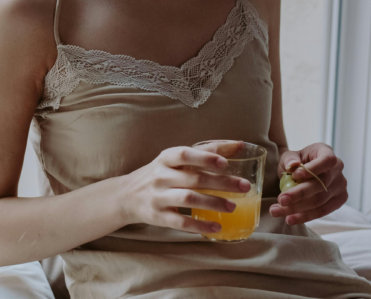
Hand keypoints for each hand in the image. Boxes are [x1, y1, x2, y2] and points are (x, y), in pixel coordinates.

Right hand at [118, 144, 250, 235]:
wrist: (126, 195)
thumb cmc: (159, 174)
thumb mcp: (174, 159)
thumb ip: (204, 151)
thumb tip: (239, 144)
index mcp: (166, 158)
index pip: (185, 155)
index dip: (205, 158)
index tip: (225, 162)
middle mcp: (160, 176)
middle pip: (194, 178)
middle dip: (221, 183)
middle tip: (244, 186)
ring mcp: (158, 196)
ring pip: (188, 199)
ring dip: (213, 202)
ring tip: (233, 206)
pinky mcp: (158, 216)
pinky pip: (180, 221)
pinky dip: (199, 225)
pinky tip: (216, 226)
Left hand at [270, 143, 347, 224]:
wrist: (303, 172)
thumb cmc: (297, 162)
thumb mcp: (290, 156)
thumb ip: (290, 159)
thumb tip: (292, 165)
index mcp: (327, 152)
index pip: (326, 160)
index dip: (313, 169)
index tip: (294, 176)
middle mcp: (338, 169)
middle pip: (321, 185)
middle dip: (298, 194)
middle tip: (280, 200)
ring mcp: (340, 186)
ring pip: (320, 201)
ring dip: (297, 208)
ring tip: (277, 211)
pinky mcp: (338, 201)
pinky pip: (322, 211)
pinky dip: (305, 216)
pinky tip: (290, 218)